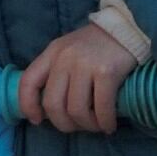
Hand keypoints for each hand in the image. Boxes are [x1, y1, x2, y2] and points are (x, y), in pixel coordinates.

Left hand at [15, 24, 134, 134]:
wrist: (128, 28)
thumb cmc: (99, 44)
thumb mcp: (70, 50)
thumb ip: (58, 72)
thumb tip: (50, 109)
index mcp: (53, 52)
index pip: (28, 82)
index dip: (28, 106)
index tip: (38, 120)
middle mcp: (65, 58)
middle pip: (53, 104)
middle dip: (64, 124)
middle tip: (77, 127)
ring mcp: (85, 64)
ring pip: (76, 110)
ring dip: (87, 125)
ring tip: (96, 126)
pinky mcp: (107, 72)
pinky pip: (101, 108)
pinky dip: (105, 122)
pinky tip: (109, 125)